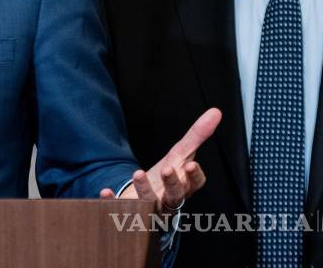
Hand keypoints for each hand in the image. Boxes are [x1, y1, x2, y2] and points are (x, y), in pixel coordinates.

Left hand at [99, 108, 221, 210]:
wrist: (145, 201)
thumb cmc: (167, 177)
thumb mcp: (180, 155)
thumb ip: (196, 136)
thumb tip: (216, 111)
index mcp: (184, 187)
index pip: (195, 184)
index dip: (194, 176)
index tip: (190, 164)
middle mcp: (169, 200)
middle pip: (175, 196)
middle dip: (172, 184)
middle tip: (166, 169)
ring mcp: (150, 209)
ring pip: (150, 205)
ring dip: (144, 190)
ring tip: (137, 173)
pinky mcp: (129, 212)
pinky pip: (120, 210)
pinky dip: (113, 202)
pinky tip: (106, 192)